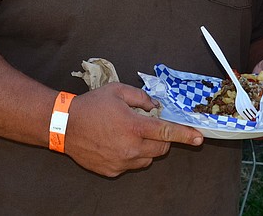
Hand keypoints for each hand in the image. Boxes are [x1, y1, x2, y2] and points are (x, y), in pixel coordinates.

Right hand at [64, 82, 203, 176]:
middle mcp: (130, 147)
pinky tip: (116, 144)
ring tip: (128, 135)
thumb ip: (141, 97)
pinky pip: (131, 165)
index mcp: (134, 126)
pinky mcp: (113, 171)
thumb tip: (154, 106)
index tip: (199, 138)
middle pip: (160, 149)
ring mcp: (121, 162)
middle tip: (149, 128)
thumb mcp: (117, 91)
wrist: (64, 125)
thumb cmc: (90, 106)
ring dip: (146, 149)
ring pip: (147, 159)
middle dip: (161, 139)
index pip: (166, 132)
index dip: (185, 135)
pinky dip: (130, 156)